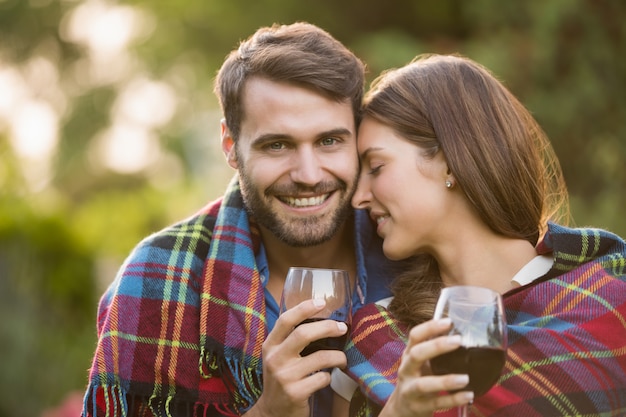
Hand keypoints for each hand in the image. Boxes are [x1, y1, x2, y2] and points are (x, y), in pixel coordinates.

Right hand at [245, 299, 348, 416]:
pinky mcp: (295, 393)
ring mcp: (284, 377)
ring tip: (342, 358)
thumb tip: (322, 319)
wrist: (271, 412)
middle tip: (342, 328)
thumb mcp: (278, 356)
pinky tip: (326, 378)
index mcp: (270, 345)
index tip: (322, 302)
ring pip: (320, 357)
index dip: (304, 308)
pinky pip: (322, 378)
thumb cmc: (281, 378)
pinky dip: (329, 377)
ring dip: (338, 357)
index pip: (285, 320)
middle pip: (303, 334)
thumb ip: (290, 340)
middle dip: (327, 327)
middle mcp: (275, 359)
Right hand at [379, 318, 473, 416]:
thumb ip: (434, 350)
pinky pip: (436, 403)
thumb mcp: (421, 362)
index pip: (415, 336)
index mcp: (409, 354)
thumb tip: (461, 332)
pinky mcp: (418, 407)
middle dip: (436, 346)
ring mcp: (410, 389)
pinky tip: (468, 395)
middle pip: (416, 355)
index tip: (449, 321)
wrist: (402, 408)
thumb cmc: (417, 378)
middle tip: (458, 341)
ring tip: (466, 378)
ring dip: (445, 381)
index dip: (429, 327)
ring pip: (424, 384)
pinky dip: (453, 400)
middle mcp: (406, 370)